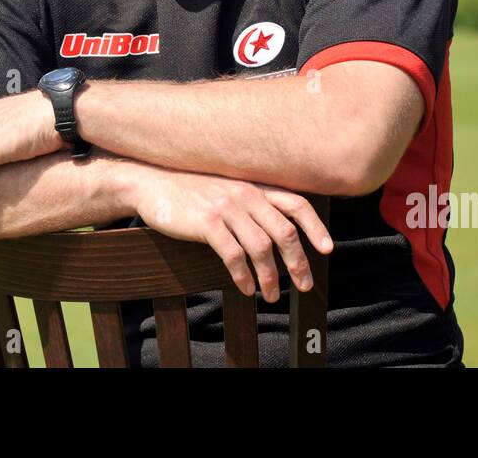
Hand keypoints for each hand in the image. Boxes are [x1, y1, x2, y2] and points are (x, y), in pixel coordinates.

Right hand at [125, 164, 332, 302]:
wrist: (151, 181)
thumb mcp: (226, 187)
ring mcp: (226, 207)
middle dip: (298, 262)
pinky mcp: (206, 223)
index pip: (296, 204)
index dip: (315, 227)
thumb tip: (276, 231)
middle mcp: (246, 193)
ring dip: (270, 277)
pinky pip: (233, 255)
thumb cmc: (190, 188)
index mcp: (254, 186)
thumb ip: (251, 201)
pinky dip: (243, 276)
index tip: (327, 249)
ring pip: (261, 248)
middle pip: (284, 231)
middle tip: (304, 285)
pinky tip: (246, 287)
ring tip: (270, 296)